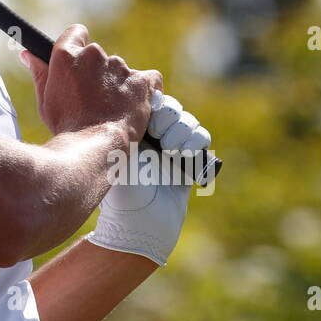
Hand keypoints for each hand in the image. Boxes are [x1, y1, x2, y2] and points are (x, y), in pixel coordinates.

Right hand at [19, 25, 160, 143]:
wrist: (94, 147)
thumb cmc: (66, 126)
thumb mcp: (46, 100)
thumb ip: (40, 72)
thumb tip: (27, 54)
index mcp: (67, 56)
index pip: (76, 32)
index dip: (77, 46)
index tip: (78, 62)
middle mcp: (93, 55)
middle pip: (97, 55)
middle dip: (96, 72)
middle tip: (92, 97)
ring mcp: (119, 68)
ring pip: (119, 70)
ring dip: (116, 83)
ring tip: (111, 109)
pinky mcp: (141, 82)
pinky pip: (149, 78)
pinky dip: (145, 88)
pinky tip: (137, 103)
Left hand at [84, 93, 211, 266]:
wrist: (139, 223)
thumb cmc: (121, 189)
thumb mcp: (118, 152)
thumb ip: (126, 124)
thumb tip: (136, 98)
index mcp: (130, 127)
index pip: (148, 98)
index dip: (154, 102)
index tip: (149, 115)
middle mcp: (151, 134)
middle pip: (171, 107)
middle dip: (169, 117)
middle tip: (159, 137)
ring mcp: (171, 146)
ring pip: (188, 121)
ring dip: (182, 131)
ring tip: (171, 150)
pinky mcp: (189, 160)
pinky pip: (201, 138)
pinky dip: (195, 142)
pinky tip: (183, 155)